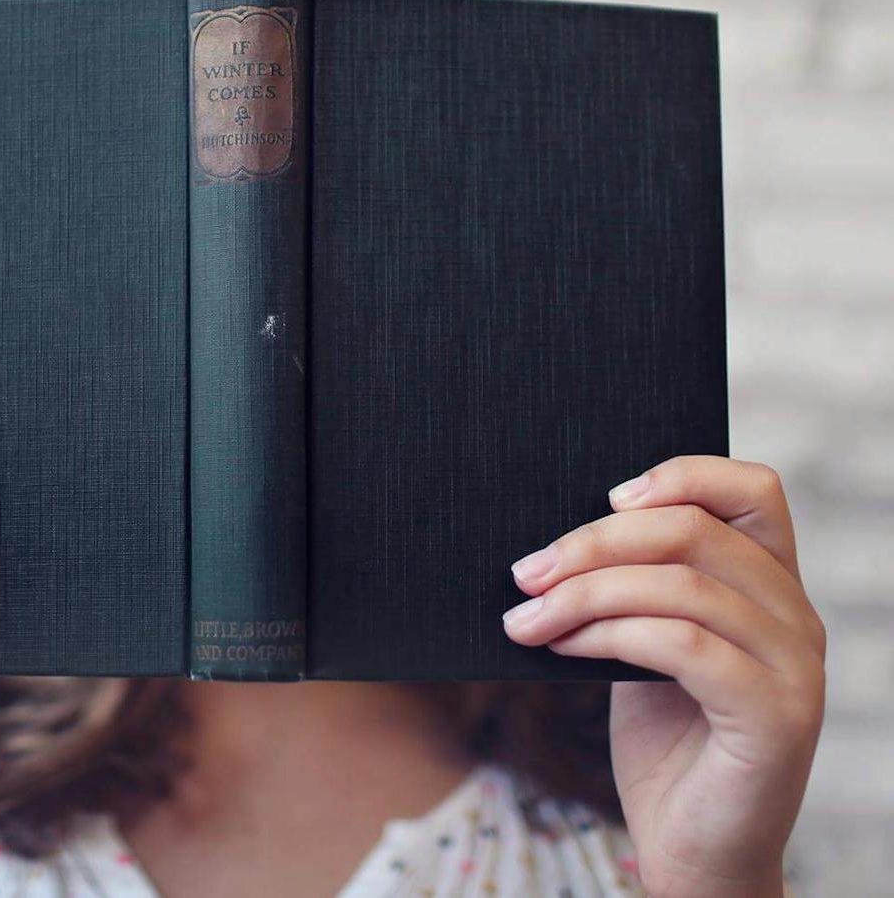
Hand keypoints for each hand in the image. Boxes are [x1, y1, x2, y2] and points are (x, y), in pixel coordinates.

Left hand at [501, 455, 823, 897]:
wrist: (691, 848)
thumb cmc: (662, 737)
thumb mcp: (646, 640)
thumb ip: (635, 583)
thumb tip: (559, 534)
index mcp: (772, 585)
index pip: (753, 490)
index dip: (682, 475)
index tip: (608, 497)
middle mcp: (796, 616)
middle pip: (695, 530)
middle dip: (595, 541)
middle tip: (527, 570)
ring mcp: (795, 667)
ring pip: (682, 584)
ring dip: (585, 592)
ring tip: (527, 616)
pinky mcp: (777, 716)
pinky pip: (682, 643)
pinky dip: (608, 634)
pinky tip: (563, 646)